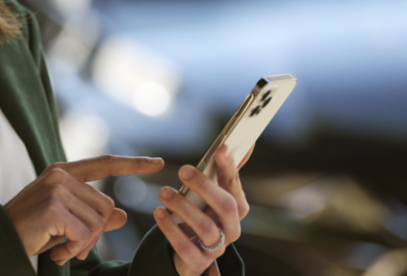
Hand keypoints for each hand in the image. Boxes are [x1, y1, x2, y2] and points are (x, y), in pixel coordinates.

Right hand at [5, 155, 163, 264]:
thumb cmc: (30, 232)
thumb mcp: (65, 223)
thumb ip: (93, 217)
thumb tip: (122, 215)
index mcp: (63, 173)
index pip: (104, 164)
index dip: (133, 163)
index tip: (159, 163)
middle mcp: (60, 176)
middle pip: (106, 206)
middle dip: (95, 233)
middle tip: (71, 247)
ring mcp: (56, 190)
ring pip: (97, 222)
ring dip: (82, 244)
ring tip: (60, 248)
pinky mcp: (53, 209)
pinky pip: (84, 235)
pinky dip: (73, 250)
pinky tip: (55, 252)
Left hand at [153, 145, 250, 275]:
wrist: (190, 255)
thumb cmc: (202, 216)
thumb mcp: (211, 196)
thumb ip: (225, 172)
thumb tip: (247, 142)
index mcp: (237, 208)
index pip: (235, 185)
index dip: (229, 166)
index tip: (221, 147)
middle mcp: (231, 228)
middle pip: (226, 206)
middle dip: (205, 186)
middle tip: (183, 170)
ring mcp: (217, 248)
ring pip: (206, 227)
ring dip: (184, 207)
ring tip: (164, 192)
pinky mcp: (198, 263)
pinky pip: (186, 247)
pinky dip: (171, 229)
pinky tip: (159, 213)